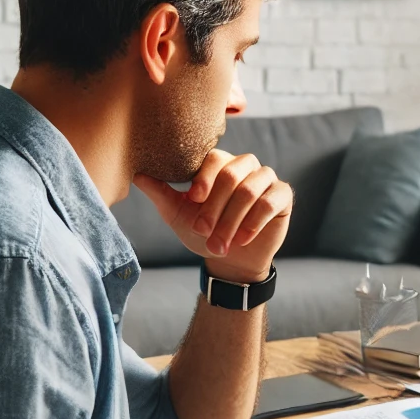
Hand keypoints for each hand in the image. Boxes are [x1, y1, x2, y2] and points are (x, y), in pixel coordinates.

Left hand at [134, 150, 293, 283]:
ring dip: (232, 220)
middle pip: (232, 175)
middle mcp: (245, 165)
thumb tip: (136, 174)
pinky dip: (255, 221)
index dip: (204, 178)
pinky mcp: (283, 196)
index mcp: (220, 164)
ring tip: (222, 243)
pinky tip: (243, 238)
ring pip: (250, 190)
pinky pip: (270, 202)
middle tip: (203, 230)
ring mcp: (266, 179)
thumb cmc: (205, 232)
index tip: (193, 199)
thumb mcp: (177, 214)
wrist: (232, 260)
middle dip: (216, 207)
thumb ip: (161, 193)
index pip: (214, 158)